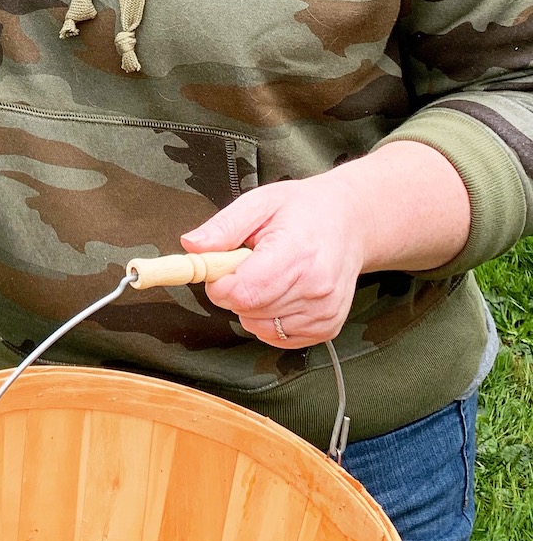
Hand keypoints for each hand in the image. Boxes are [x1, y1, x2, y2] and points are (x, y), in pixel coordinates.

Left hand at [181, 170, 369, 348]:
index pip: (244, 292)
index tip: (219, 268)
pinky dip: (270, 320)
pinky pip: (280, 338)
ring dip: (252, 307)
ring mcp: (325, 311)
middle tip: (247, 265)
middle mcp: (316, 288)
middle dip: (234, 292)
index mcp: (296, 253)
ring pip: (262, 327)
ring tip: (268, 276)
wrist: (349, 223)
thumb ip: (223, 227)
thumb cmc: (302, 210)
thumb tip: (191, 246)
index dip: (220, 285)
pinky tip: (280, 293)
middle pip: (249, 311)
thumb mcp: (258, 203)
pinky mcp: (328, 326)